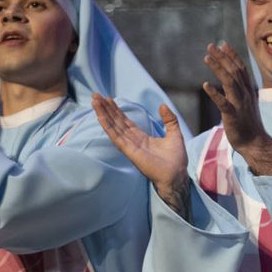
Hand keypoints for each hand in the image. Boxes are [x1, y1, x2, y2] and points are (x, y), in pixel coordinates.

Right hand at [92, 94, 190, 217]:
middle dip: (106, 109)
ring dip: (103, 114)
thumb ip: (169, 119)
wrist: (177, 175)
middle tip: (96, 95)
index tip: (108, 99)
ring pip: (113, 127)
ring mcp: (129, 146)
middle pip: (116, 122)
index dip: (116, 110)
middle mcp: (133, 141)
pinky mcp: (129, 151)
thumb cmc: (177, 159)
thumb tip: (162, 105)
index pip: (125, 121)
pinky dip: (107, 126)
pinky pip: (116, 137)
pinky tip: (100, 116)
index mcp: (142, 138)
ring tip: (94, 101)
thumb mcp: (174, 134)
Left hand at [202, 42, 271, 175]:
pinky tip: (205, 85)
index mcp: (248, 91)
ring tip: (207, 58)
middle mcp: (245, 94)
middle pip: (234, 71)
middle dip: (223, 57)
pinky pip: (223, 103)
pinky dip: (214, 93)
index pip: (241, 68)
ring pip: (229, 82)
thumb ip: (240, 90)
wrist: (254, 142)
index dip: (232, 55)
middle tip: (211, 46)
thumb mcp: (246, 102)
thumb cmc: (248, 123)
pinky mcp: (232, 115)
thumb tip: (233, 79)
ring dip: (218, 68)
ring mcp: (240, 104)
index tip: (223, 44)